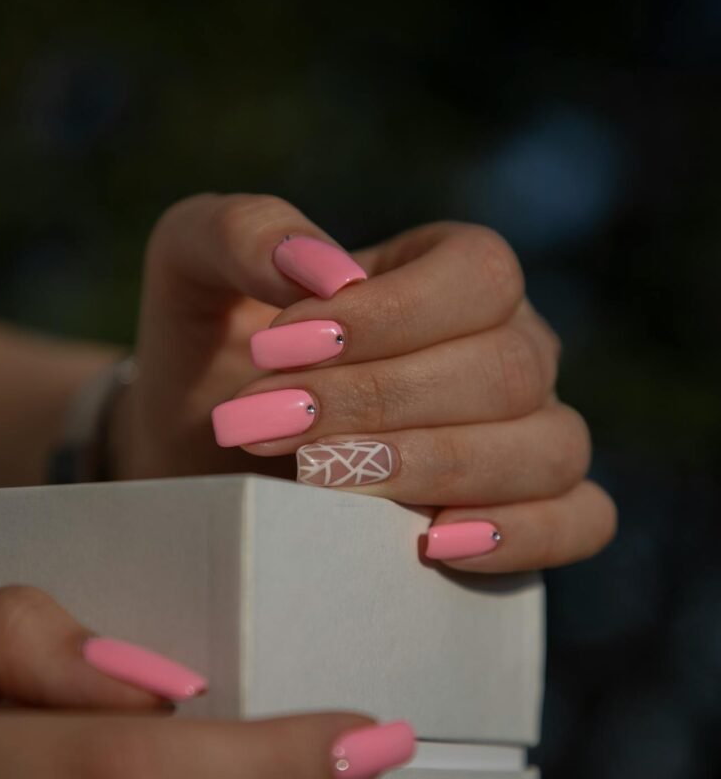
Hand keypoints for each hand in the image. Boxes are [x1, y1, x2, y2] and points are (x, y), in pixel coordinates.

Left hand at [119, 193, 616, 572]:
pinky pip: (583, 520)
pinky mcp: (534, 513)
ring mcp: (532, 433)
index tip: (276, 349)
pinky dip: (524, 534)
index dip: (389, 315)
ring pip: (547, 447)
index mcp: (451, 274)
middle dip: (379, 403)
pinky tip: (430, 544)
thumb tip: (319, 268)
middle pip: (506, 368)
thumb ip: (240, 234)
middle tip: (266, 425)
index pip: (478, 276)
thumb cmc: (215, 356)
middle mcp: (510, 349)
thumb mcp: (195, 272)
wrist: (209, 461)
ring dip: (431, 468)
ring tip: (318, 481)